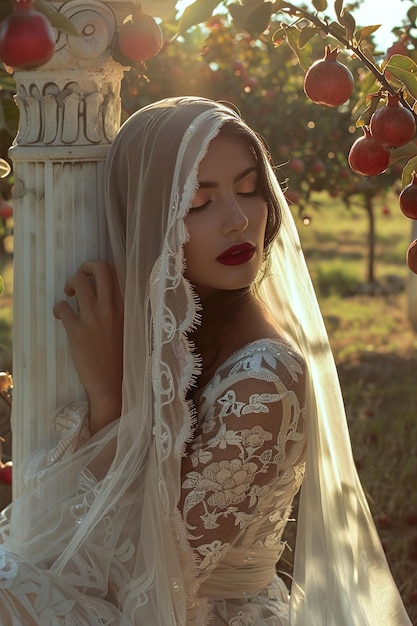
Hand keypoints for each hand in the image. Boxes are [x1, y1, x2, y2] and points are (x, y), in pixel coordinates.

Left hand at [54, 261, 123, 434]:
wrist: (114, 385)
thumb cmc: (123, 359)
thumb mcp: (130, 330)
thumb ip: (123, 311)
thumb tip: (109, 295)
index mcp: (126, 307)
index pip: (114, 272)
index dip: (98, 268)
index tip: (93, 279)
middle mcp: (111, 308)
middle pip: (98, 268)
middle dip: (84, 268)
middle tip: (79, 283)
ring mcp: (94, 319)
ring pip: (78, 282)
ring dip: (69, 286)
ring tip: (70, 298)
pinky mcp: (77, 332)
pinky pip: (62, 307)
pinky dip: (59, 309)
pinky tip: (62, 318)